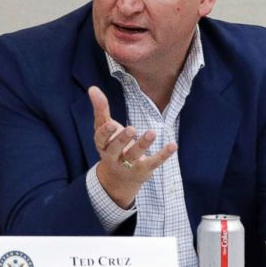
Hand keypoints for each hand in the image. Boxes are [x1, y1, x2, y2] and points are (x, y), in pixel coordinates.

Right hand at [89, 86, 175, 207]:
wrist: (118, 179)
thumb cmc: (111, 145)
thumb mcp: (104, 129)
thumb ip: (100, 109)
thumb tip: (93, 88)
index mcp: (103, 145)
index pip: (101, 139)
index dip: (106, 133)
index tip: (111, 124)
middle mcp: (113, 157)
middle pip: (115, 149)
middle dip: (122, 140)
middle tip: (131, 129)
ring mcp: (128, 165)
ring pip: (134, 156)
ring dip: (143, 144)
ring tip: (152, 133)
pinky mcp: (143, 170)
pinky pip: (153, 162)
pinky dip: (163, 155)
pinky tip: (173, 145)